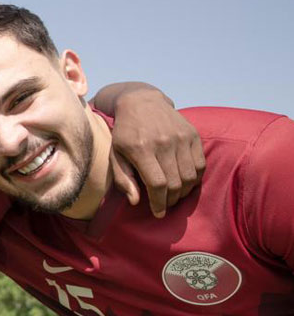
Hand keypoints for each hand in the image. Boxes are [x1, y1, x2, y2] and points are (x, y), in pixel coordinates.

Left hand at [109, 88, 203, 216]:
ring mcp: (181, 137)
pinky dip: (195, 179)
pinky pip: (200, 164)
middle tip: (165, 205)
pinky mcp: (193, 134)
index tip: (158, 213)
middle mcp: (164, 142)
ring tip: (175, 196)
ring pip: (189, 176)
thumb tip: (135, 201)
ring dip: (184, 192)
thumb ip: (123, 179)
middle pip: (175, 183)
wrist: (141, 102)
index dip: (159, 202)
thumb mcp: (115, 155)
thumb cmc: (124, 133)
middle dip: (171, 200)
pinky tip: (185, 183)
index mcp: (141, 149)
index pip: (157, 184)